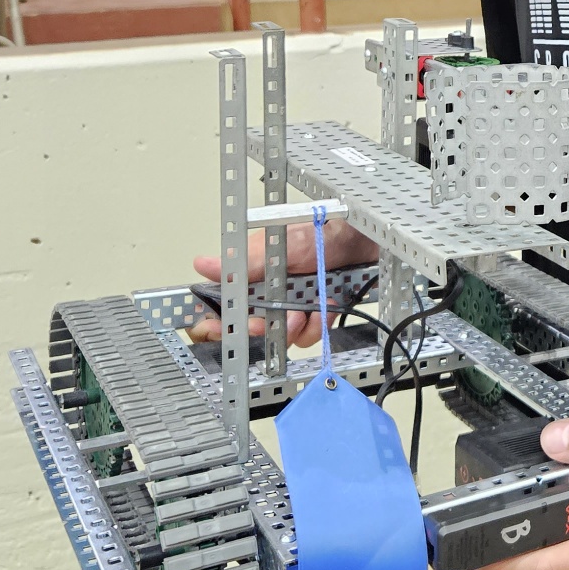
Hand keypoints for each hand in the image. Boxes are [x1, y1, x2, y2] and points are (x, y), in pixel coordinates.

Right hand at [190, 219, 378, 345]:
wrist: (365, 240)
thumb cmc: (322, 233)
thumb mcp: (279, 247)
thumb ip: (243, 263)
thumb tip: (203, 264)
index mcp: (255, 274)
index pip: (226, 304)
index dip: (218, 319)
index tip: (216, 327)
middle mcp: (272, 293)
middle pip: (251, 327)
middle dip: (257, 327)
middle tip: (263, 323)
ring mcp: (295, 306)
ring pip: (282, 336)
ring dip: (292, 327)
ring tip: (303, 312)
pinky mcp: (318, 315)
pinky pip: (310, 335)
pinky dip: (318, 324)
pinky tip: (325, 307)